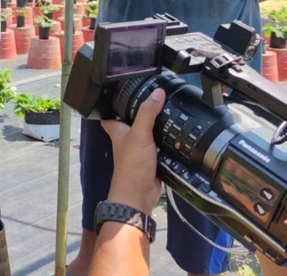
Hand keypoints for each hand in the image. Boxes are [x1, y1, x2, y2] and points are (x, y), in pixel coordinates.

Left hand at [101, 88, 165, 214]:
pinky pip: (160, 147)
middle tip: (153, 100)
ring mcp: (139, 149)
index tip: (123, 93)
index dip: (114, 104)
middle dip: (141, 113)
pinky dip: (167, 143)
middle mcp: (127, 139)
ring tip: (168, 113)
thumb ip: (147, 112)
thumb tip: (157, 93)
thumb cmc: (131, 167)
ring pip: (148, 134)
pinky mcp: (151, 160)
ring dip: (156, 127)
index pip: (111, 113)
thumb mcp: (139, 134)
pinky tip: (175, 137)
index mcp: (118, 131)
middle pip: (133, 121)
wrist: (139, 194)